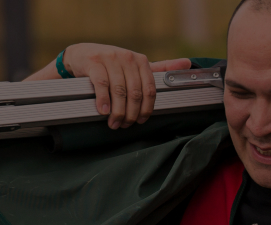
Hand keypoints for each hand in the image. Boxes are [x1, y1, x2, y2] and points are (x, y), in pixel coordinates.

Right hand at [61, 43, 191, 127]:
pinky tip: (103, 111)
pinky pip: (102, 84)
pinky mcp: (94, 62)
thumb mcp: (136, 66)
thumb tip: (187, 63)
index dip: (146, 108)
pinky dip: (104, 100)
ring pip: (119, 91)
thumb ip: (161, 67)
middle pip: (135, 93)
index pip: (149, 89)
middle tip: (126, 125)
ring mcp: (110, 59)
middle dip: (131, 113)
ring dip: (117, 111)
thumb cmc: (113, 64)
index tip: (141, 121)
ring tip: (114, 123)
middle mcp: (128, 58)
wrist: (83, 54)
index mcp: (141, 61)